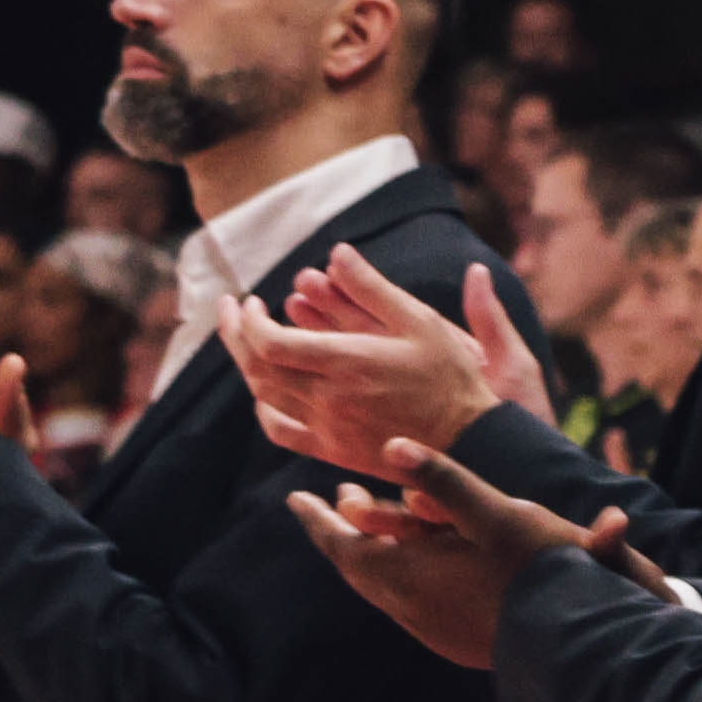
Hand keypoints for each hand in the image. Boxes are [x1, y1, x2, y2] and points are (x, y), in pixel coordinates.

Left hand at [233, 246, 548, 476]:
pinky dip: (264, 408)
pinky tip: (267, 392)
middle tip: (233, 310)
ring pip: (265, 395)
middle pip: (256, 367)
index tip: (251, 301)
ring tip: (249, 340)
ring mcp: (326, 426)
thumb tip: (337, 253)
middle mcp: (327, 397)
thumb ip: (373, 288)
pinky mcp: (332, 448)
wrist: (469, 440)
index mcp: (345, 362)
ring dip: (248, 364)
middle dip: (235, 335)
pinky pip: (281, 430)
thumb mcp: (420, 321)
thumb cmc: (450, 376)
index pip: (268, 343)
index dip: (248, 321)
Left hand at [288, 437, 648, 670]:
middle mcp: (407, 607)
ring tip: (382, 530)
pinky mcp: (453, 643)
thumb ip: (443, 480)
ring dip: (376, 554)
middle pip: (359, 566)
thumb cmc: (536, 571)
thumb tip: (393, 444)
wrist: (574, 642)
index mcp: (406, 575)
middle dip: (347, 531)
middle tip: (341, 501)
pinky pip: (411, 604)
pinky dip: (403, 578)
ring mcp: (429, 630)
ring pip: (385, 588)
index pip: (341, 545)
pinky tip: (426, 569)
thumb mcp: (496, 514)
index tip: (295, 497)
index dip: (316, 520)